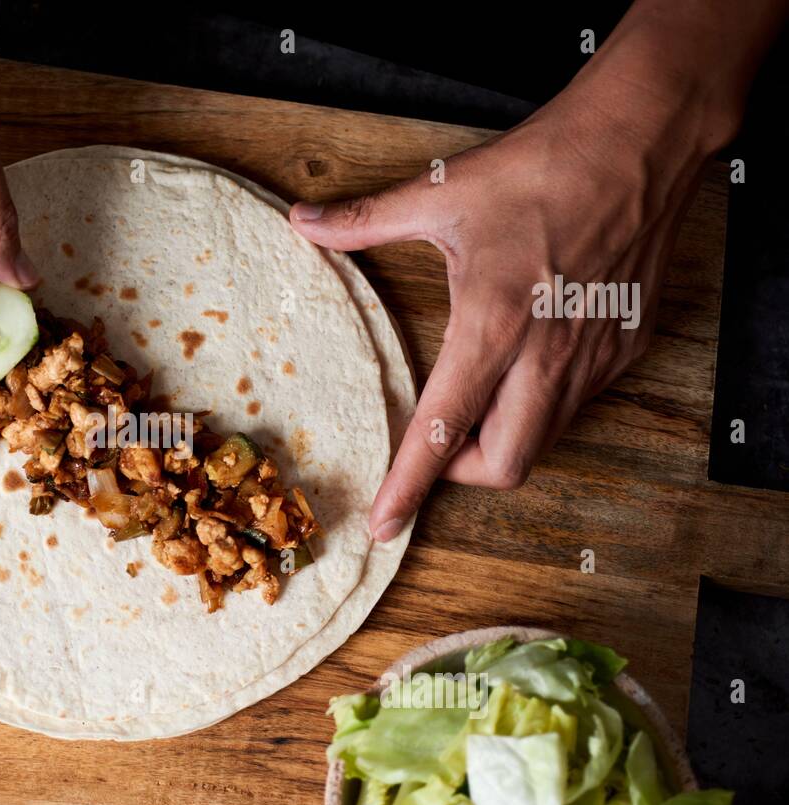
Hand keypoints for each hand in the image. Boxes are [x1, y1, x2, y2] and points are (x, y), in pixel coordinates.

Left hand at [291, 0, 774, 541]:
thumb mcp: (442, 193)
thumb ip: (364, 220)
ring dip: (501, 443)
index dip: (410, 485)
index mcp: (493, 323)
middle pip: (505, 464)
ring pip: (544, 442)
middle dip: (461, 474)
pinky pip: (577, 407)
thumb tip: (303, 221)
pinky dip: (539, 409)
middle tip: (434, 447)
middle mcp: (547, 354)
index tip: (387, 524)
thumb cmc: (541, 166)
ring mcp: (594, 357)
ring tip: (474, 407)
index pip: (442, 429)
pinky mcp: (627, 348)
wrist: (642, 140)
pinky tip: (524, 371)